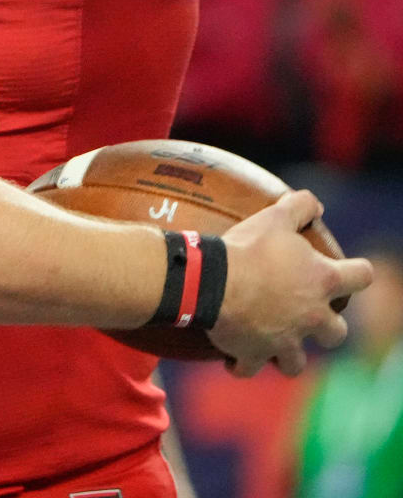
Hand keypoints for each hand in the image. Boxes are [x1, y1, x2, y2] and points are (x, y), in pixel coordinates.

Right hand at [208, 189, 372, 375]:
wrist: (210, 280)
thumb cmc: (246, 248)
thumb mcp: (274, 218)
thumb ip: (299, 207)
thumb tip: (315, 204)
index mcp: (322, 280)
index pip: (361, 277)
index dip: (358, 272)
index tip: (351, 271)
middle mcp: (312, 316)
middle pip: (337, 333)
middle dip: (327, 326)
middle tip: (307, 314)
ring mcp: (286, 341)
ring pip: (298, 362)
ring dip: (288, 354)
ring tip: (273, 343)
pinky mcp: (256, 354)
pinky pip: (251, 368)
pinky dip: (243, 363)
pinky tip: (235, 357)